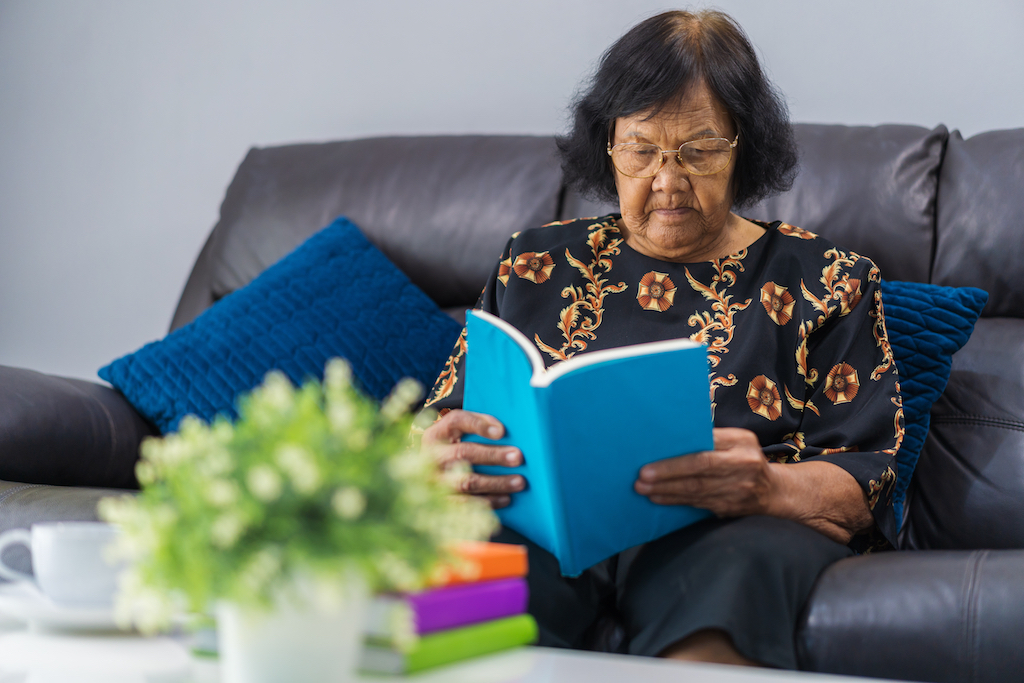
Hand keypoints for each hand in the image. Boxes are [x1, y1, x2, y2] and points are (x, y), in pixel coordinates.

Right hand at [422, 409, 525, 508]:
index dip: (479, 424)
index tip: (502, 431)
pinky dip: (488, 501)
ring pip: (467, 481)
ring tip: (519, 481)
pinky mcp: (440, 503)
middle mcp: (431, 457)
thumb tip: (507, 433)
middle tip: (518, 456)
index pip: (456, 421)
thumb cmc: (453, 451)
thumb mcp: (457, 436)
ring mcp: (434, 481)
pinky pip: (467, 504)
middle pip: (463, 452)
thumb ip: (477, 428)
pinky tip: (506, 498)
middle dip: (493, 455)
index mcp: (436, 434)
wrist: (430, 479)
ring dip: (496, 482)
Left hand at [634, 428, 778, 517]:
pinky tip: (658, 498)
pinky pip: (698, 504)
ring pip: (696, 491)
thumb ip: (714, 436)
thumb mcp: (739, 439)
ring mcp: (737, 491)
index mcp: (741, 444)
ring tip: (643, 488)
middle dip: (667, 476)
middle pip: (699, 473)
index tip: (651, 462)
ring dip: (666, 490)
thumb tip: (676, 432)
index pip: (705, 452)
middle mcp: (742, 467)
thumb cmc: (747, 457)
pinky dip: (676, 501)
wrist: (774, 491)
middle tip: (641, 478)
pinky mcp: (730, 508)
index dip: (677, 461)